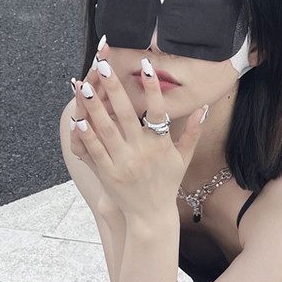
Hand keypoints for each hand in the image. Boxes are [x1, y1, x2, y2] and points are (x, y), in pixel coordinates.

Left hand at [70, 43, 204, 221]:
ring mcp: (124, 163)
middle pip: (126, 115)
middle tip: (104, 67)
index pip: (158, 112)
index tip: (146, 66)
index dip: (153, 89)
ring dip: (94, 108)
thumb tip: (203, 108)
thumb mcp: (183, 158)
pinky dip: (86, 135)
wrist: (151, 215)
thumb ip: (192, 132)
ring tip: (84, 85)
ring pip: (107, 130)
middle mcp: (142, 152)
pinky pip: (95, 151)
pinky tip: (77, 118)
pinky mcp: (108, 174)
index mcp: (161, 145)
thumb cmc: (167, 183)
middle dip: (114, 90)